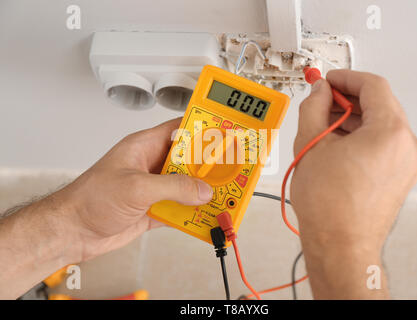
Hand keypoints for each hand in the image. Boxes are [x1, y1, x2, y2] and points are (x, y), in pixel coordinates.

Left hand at [56, 118, 212, 261]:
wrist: (73, 232)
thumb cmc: (90, 199)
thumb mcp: (136, 187)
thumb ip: (172, 187)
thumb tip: (202, 190)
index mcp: (144, 147)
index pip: (179, 130)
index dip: (201, 128)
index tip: (223, 131)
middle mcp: (151, 165)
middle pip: (188, 160)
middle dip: (208, 166)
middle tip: (231, 168)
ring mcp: (153, 188)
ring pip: (186, 186)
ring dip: (202, 192)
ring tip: (223, 194)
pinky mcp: (153, 209)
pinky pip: (179, 208)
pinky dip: (192, 213)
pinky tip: (204, 216)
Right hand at [290, 70, 416, 298]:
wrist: (340, 246)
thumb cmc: (329, 206)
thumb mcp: (311, 144)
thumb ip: (313, 106)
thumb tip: (318, 91)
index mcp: (391, 132)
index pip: (373, 86)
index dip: (345, 77)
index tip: (328, 80)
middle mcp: (407, 146)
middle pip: (379, 104)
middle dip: (347, 100)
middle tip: (321, 101)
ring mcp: (407, 164)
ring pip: (381, 126)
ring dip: (352, 120)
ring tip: (323, 127)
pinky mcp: (400, 177)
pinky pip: (383, 145)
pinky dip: (361, 138)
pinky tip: (336, 145)